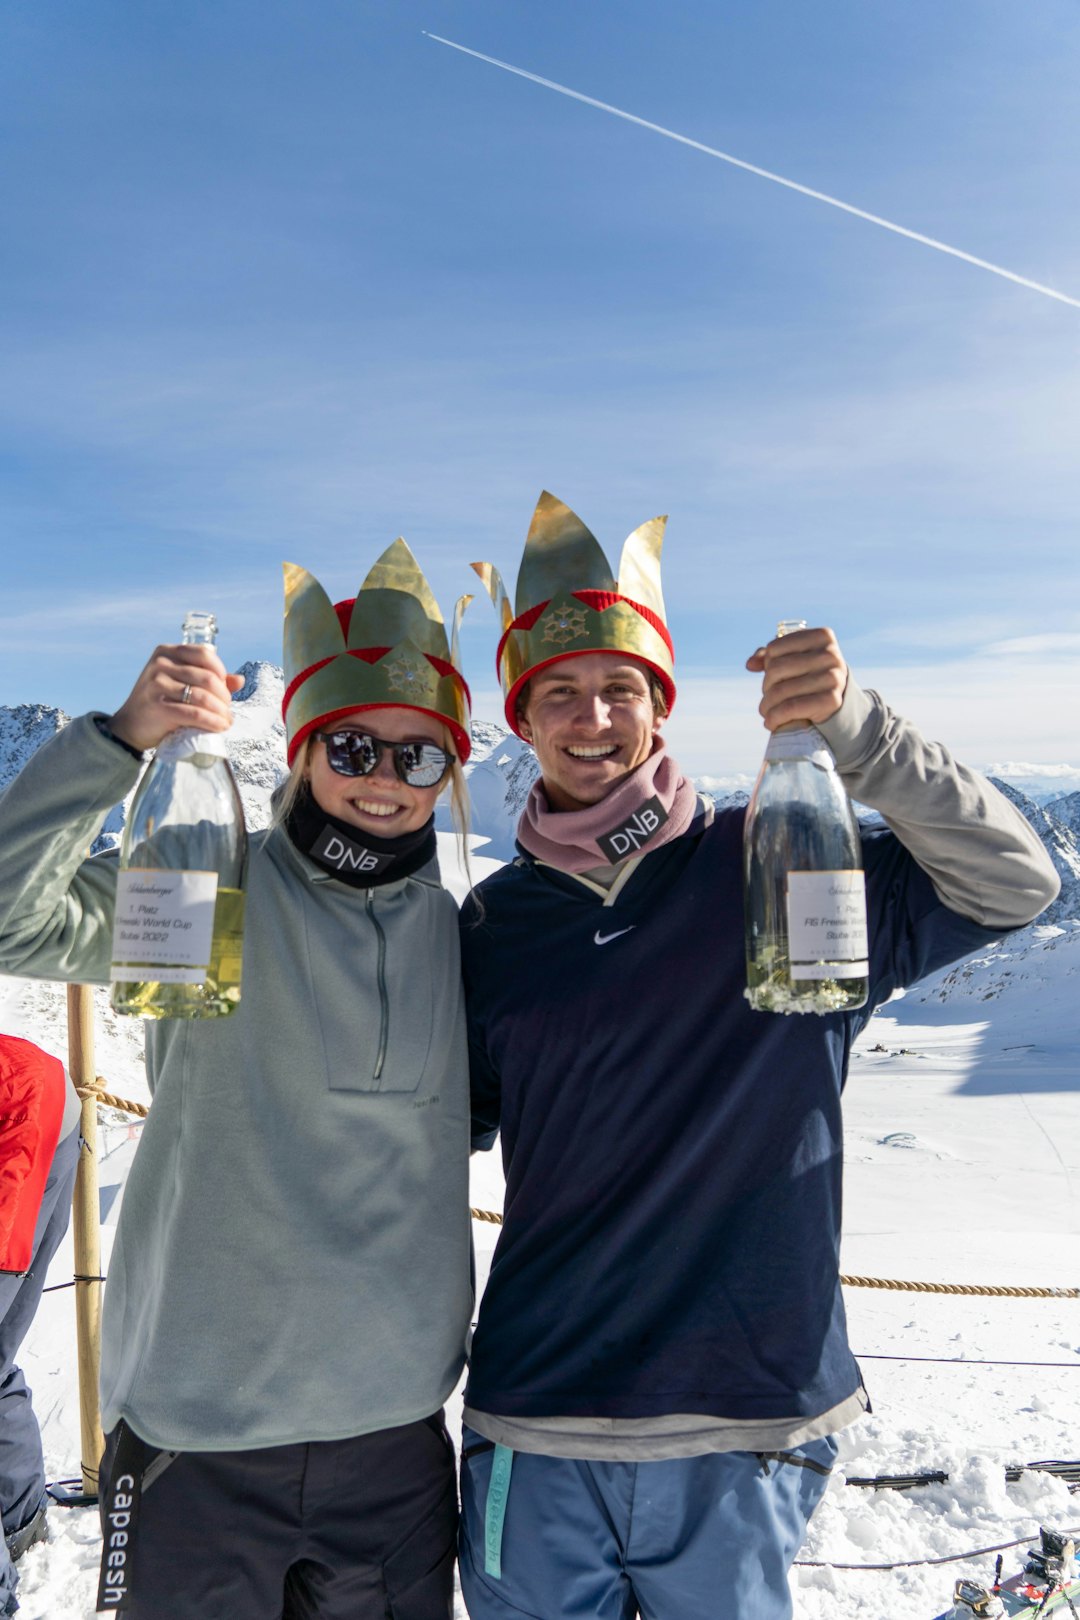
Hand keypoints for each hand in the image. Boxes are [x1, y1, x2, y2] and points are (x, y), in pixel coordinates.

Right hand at [109, 645, 244, 752]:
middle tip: (227, 710)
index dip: (221, 672)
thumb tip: (240, 680)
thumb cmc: (160, 702)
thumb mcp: (181, 684)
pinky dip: (211, 722)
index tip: (225, 690)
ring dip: (221, 711)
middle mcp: (160, 664)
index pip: (205, 654)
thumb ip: (209, 679)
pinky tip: (219, 727)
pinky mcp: (158, 706)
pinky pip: (194, 713)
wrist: (131, 725)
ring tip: (226, 721)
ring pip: (203, 696)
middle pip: (207, 677)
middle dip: (224, 697)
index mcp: (167, 652)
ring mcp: (157, 683)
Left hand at [745, 626, 847, 731]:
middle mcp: (830, 654)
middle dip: (766, 687)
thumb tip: (750, 664)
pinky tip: (771, 723)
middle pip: (776, 669)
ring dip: (766, 706)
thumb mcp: (794, 659)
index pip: (774, 648)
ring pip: (781, 690)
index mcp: (821, 637)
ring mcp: (833, 677)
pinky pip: (791, 708)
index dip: (767, 665)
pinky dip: (775, 718)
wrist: (839, 702)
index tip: (773, 677)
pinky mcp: (831, 700)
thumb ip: (770, 656)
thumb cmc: (810, 676)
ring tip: (766, 712)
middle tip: (768, 698)